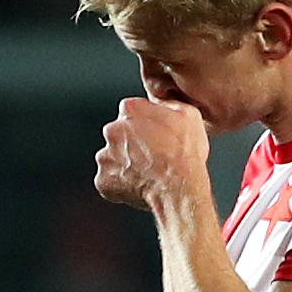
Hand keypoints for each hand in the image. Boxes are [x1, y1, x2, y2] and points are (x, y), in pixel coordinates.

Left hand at [93, 96, 210, 217]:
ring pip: (112, 159)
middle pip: (118, 135)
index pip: (130, 112)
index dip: (144, 125)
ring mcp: (105, 156)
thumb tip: (165, 106)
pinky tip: (138, 185)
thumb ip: (168, 105)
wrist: (178, 186)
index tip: (154, 135)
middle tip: (151, 156)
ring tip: (147, 173)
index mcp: (130, 109)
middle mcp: (112, 129)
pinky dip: (120, 185)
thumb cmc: (184, 153)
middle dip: (131, 145)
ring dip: (125, 165)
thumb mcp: (188, 114)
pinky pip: (109, 181)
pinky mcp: (103, 179)